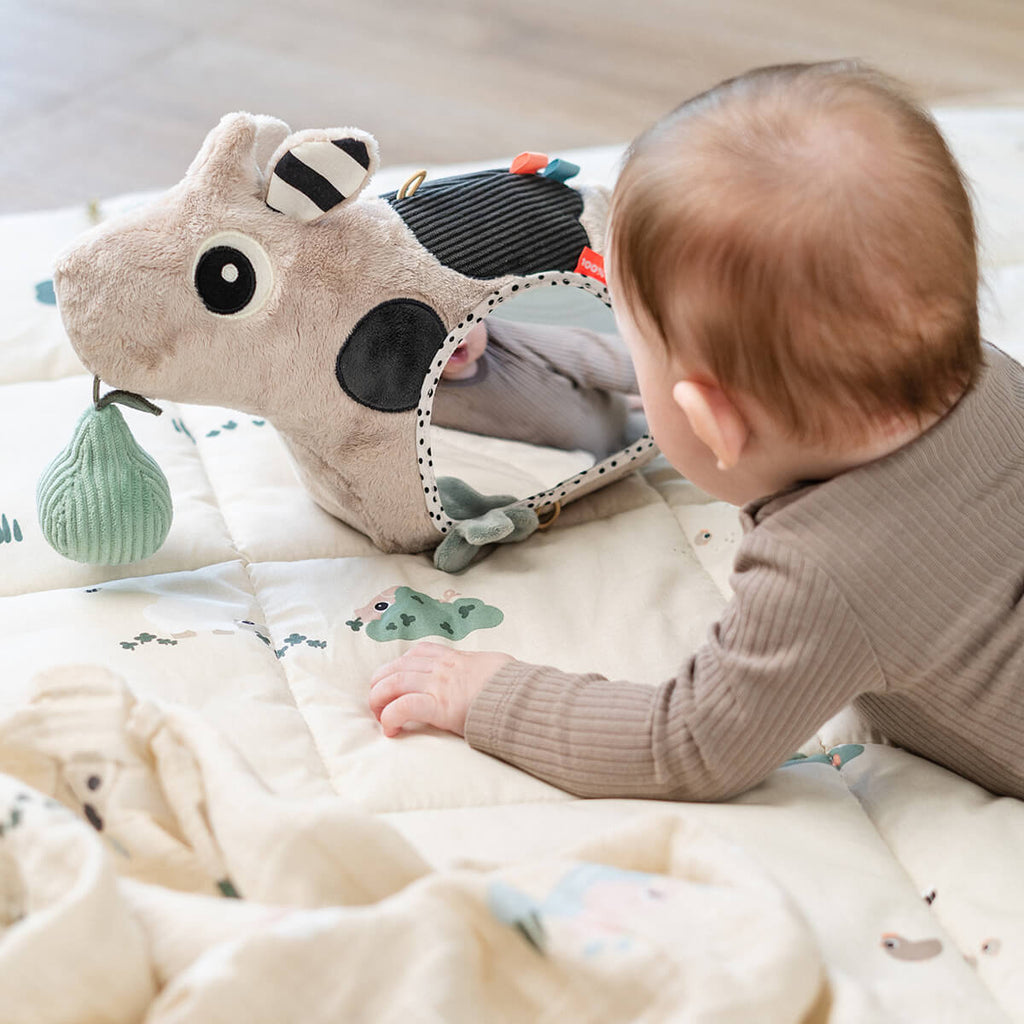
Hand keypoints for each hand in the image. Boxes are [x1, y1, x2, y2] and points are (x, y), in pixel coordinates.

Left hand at [368, 641, 513, 737]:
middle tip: (379, 703)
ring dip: (378, 701)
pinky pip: (402, 707)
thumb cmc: (514, 686)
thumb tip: (488, 673)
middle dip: (380, 684)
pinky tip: (391, 731)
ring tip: (379, 717)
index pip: (416, 653)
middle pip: (395, 667)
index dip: (398, 667)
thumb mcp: (495, 666)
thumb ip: (481, 668)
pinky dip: (390, 718)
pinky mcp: (439, 706)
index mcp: (454, 657)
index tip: (395, 682)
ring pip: (391, 684)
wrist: (524, 698)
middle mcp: (442, 667)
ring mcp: (439, 685)